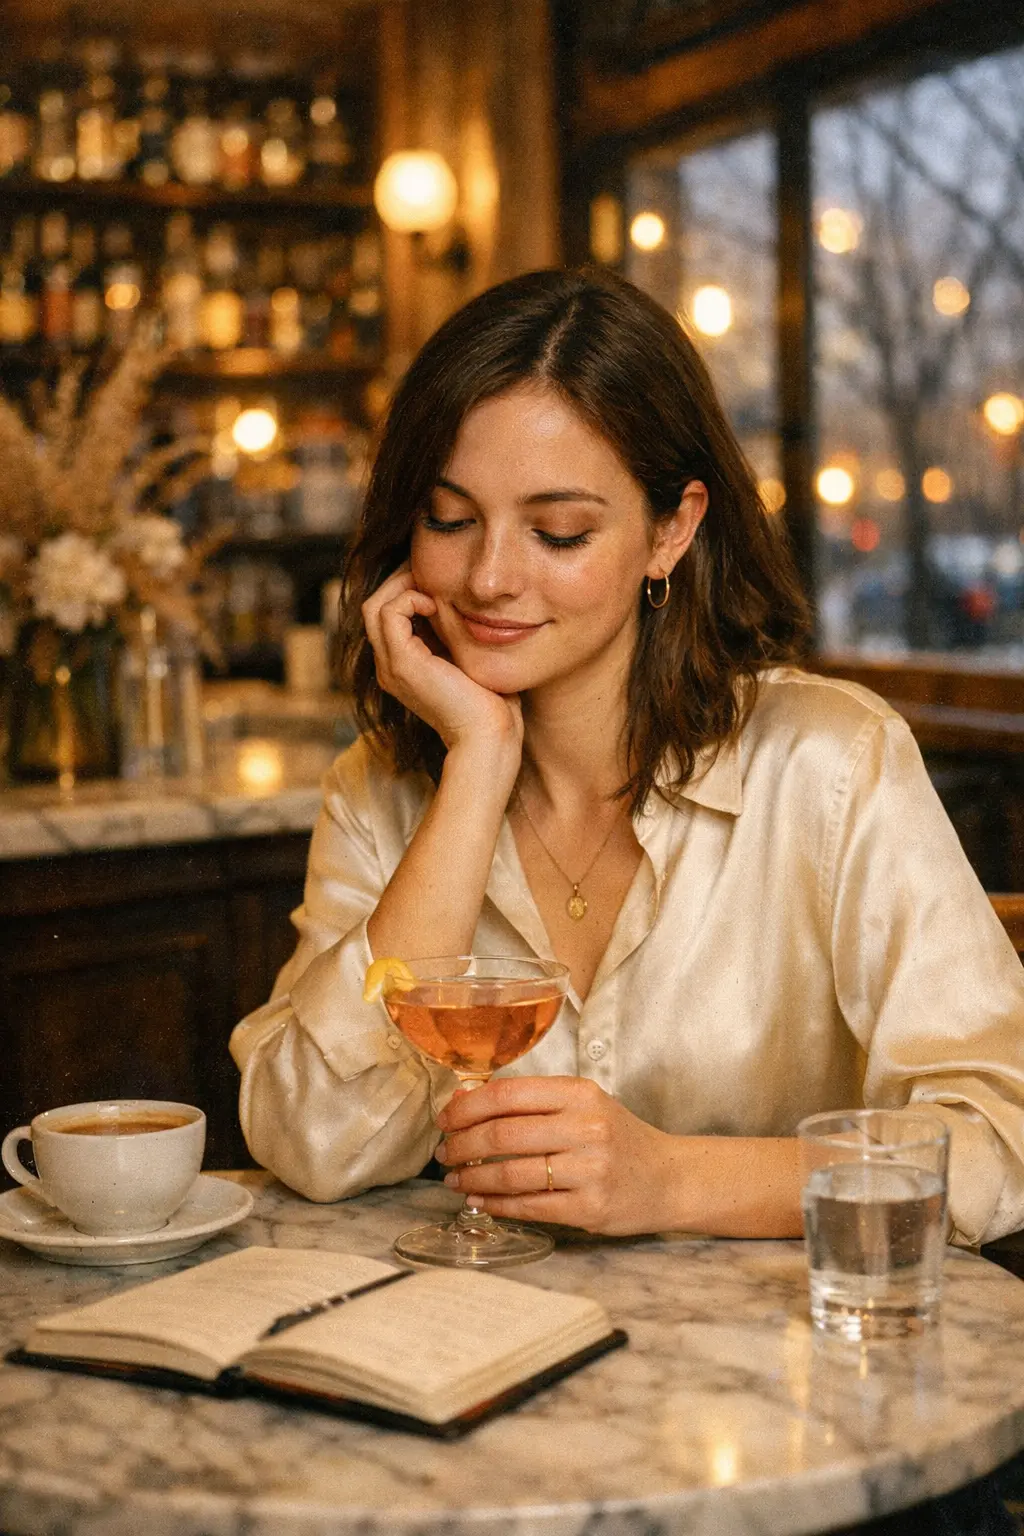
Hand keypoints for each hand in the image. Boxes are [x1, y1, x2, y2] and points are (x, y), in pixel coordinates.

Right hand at [362, 564, 522, 763]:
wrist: (489, 736)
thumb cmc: (490, 702)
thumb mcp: (469, 657)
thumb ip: (456, 633)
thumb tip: (465, 600)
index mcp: (403, 665)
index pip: (387, 614)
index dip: (406, 589)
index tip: (437, 578)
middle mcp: (389, 666)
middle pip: (374, 605)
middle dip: (400, 580)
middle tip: (431, 570)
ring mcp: (391, 666)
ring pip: (375, 605)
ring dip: (403, 585)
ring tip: (433, 584)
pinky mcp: (403, 664)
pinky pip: (390, 612)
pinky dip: (411, 598)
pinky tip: (436, 604)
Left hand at [435, 1076, 677, 1236]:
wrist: (669, 1178)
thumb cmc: (617, 1138)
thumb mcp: (581, 1105)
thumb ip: (529, 1102)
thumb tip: (463, 1102)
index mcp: (580, 1093)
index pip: (507, 1094)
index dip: (466, 1108)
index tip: (446, 1120)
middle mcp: (586, 1127)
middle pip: (502, 1135)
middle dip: (462, 1146)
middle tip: (444, 1154)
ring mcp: (589, 1170)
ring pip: (510, 1175)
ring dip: (472, 1179)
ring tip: (455, 1180)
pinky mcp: (589, 1208)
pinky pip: (528, 1207)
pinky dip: (496, 1205)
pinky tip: (480, 1201)